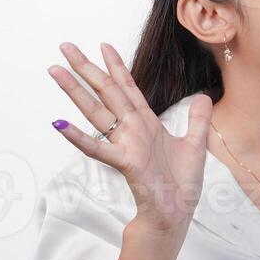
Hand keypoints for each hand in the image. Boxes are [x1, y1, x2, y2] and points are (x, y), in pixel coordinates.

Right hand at [48, 42, 212, 236]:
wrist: (175, 215)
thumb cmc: (181, 185)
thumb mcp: (195, 145)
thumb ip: (197, 119)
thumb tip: (204, 96)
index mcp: (147, 124)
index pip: (128, 88)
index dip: (117, 66)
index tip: (103, 45)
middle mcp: (132, 130)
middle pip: (106, 91)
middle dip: (87, 68)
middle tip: (65, 46)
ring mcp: (126, 145)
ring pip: (96, 112)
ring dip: (74, 91)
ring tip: (55, 70)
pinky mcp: (125, 163)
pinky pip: (98, 148)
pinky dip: (78, 137)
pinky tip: (60, 122)